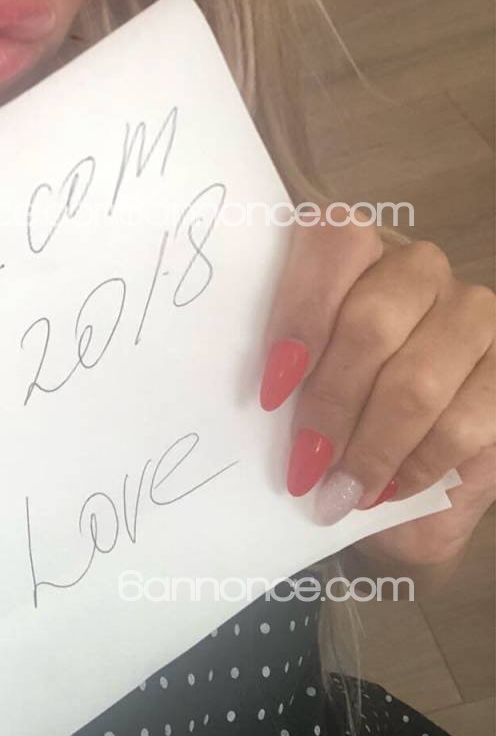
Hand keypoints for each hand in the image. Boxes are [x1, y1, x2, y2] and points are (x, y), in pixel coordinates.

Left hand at [259, 211, 495, 565]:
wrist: (395, 454)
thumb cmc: (331, 399)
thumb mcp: (299, 374)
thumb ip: (284, 368)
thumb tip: (263, 403)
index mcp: (354, 246)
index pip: (335, 245)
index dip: (301, 315)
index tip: (272, 391)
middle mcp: (418, 268)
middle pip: (371, 324)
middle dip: (330, 405)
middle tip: (303, 462)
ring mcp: (471, 314)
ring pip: (418, 379)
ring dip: (372, 445)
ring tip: (339, 490)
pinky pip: (463, 422)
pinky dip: (415, 465)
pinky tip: (385, 489)